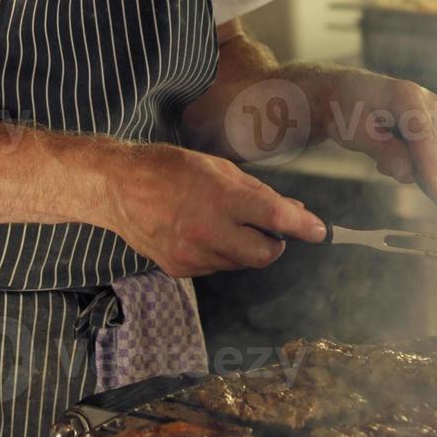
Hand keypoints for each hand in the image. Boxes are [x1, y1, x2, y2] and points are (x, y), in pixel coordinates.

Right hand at [105, 143, 327, 277]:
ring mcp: (193, 255)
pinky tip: (202, 231)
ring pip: (240, 262)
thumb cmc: (168, 168)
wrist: (117, 188)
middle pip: (264, 255)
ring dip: (244, 247)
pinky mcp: (179, 268)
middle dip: (274, 243)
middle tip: (269, 228)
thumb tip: (291, 209)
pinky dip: (220, 252)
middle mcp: (208, 232)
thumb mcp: (217, 168)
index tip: (319, 231)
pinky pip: (216, 266)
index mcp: (221, 198)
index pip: (274, 217)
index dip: (302, 226)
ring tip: (223, 221)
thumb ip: (256, 192)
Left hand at [318, 68, 436, 191]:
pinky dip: (412, 157)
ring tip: (381, 152)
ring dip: (411, 162)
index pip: (423, 135)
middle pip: (436, 149)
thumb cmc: (346, 111)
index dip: (429, 164)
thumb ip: (383, 152)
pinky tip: (390, 148)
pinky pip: (430, 151)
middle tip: (380, 164)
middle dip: (414, 166)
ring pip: (436, 153)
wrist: (344, 94)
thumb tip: (409, 175)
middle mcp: (427, 101)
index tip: (434, 191)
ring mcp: (432, 111)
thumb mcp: (355, 133)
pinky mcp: (432, 122)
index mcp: (407, 95)